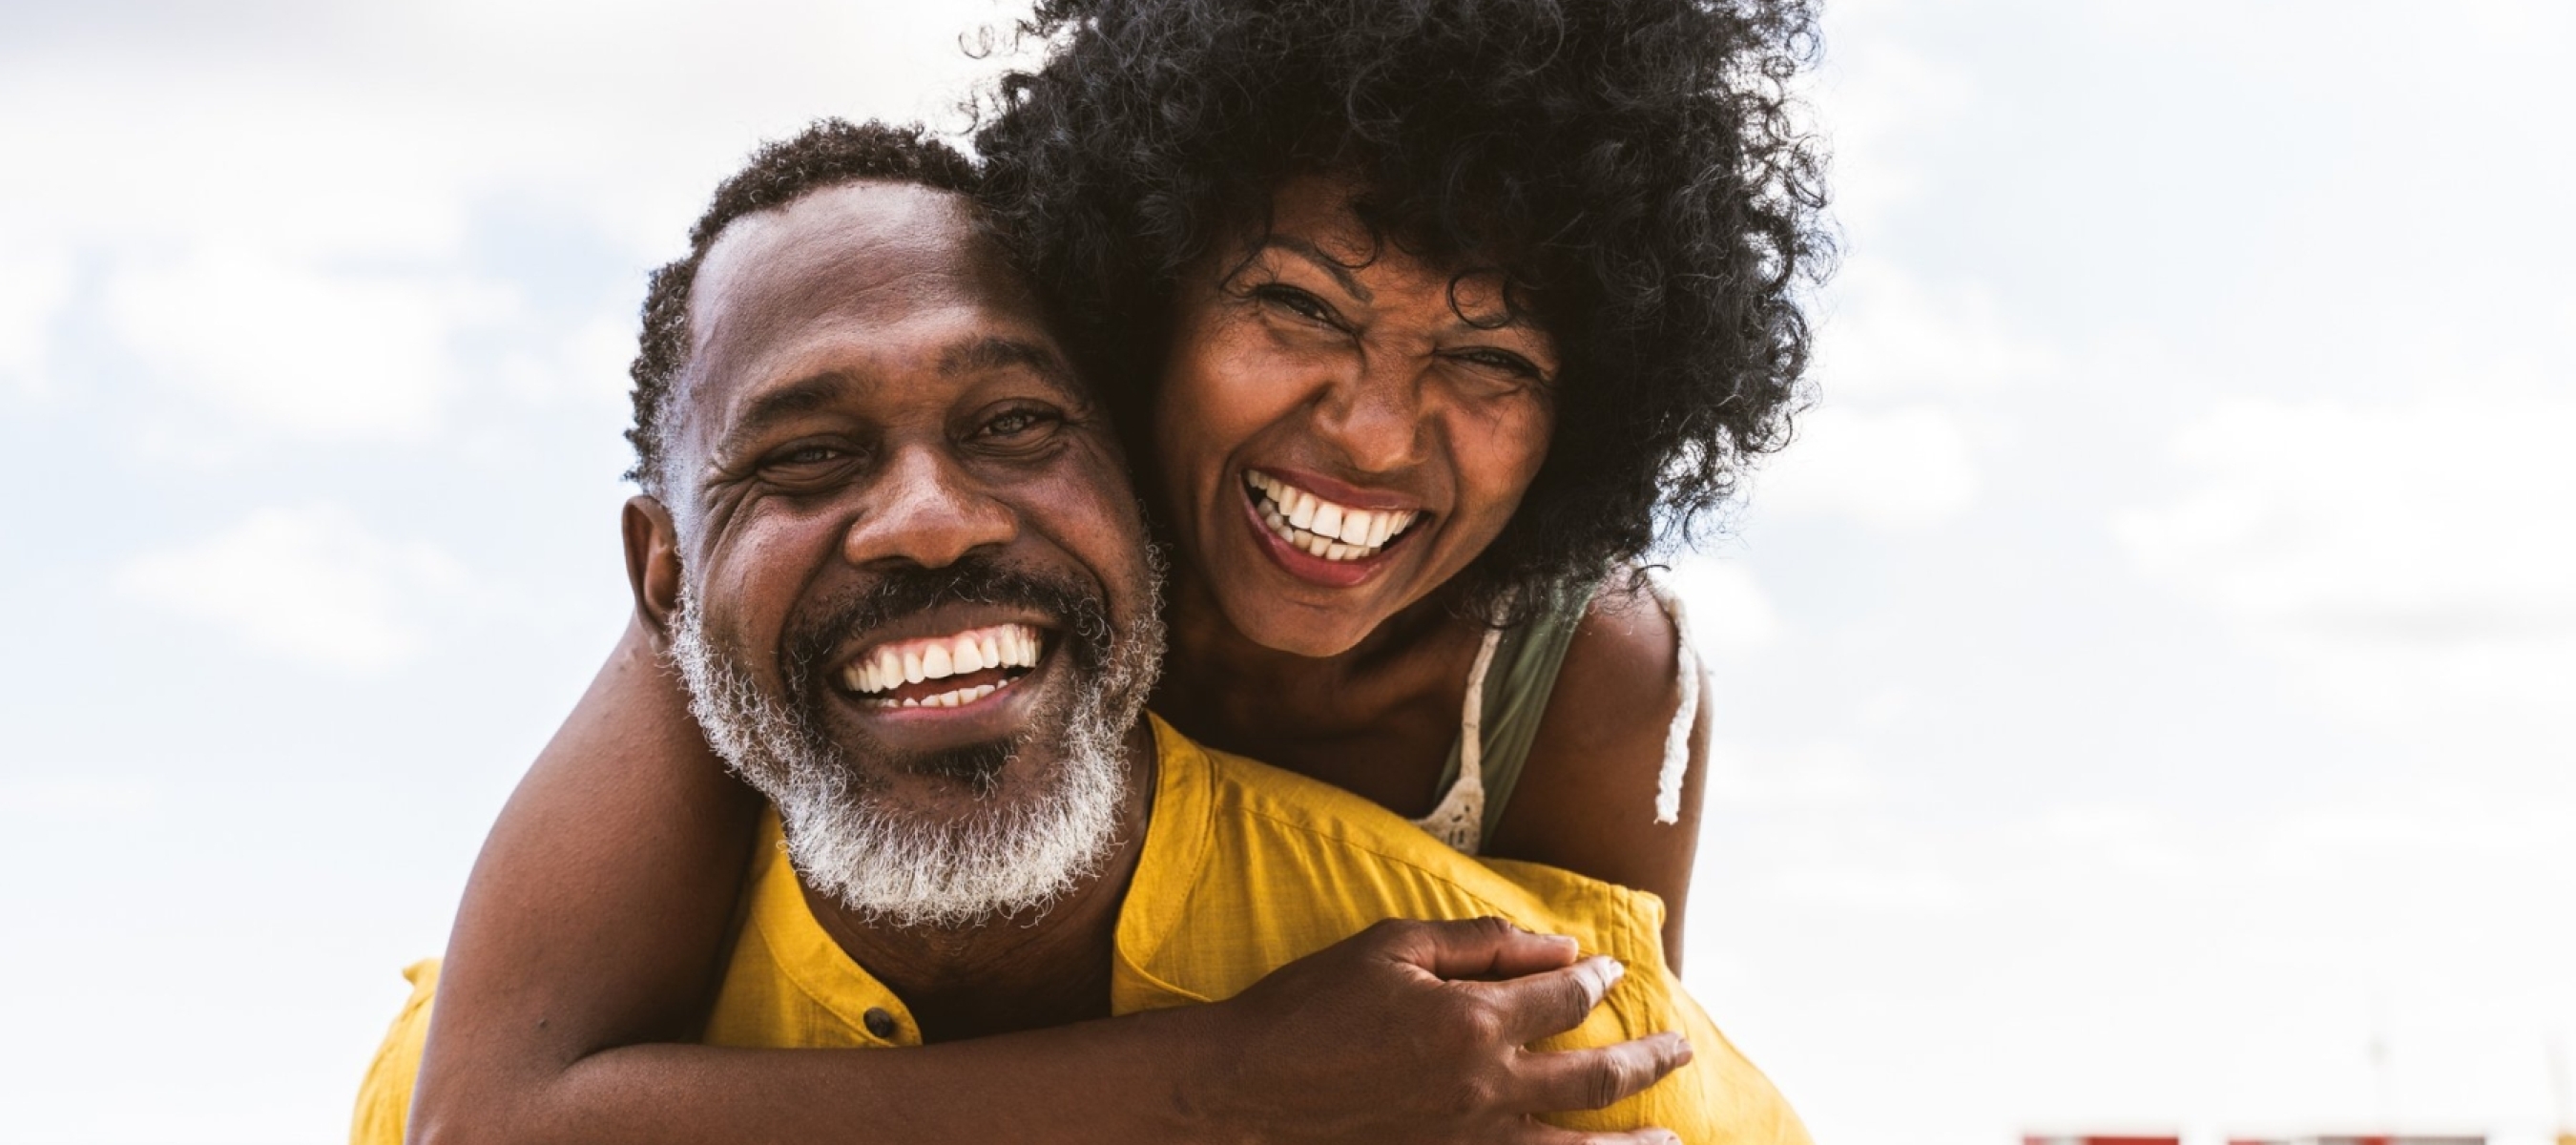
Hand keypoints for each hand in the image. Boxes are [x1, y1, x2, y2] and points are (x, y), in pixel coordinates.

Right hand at [1179, 917, 1692, 1144]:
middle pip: (1597, 1079)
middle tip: (1679, 1048)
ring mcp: (1471, 1142)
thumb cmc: (1308, 1008)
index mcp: (1474, 1021)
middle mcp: (1488, 1090)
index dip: (1593, 980)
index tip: (1609, 971)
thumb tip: (1559, 946)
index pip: (1564, 997)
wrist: (1244, 1093)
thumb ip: (1480, 944)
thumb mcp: (1390, 947)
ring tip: (1671, 1141)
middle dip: (1647, 1060)